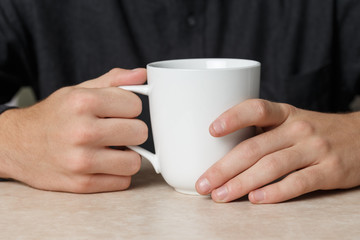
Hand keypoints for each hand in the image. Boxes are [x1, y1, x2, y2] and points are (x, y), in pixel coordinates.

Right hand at [0, 68, 147, 192]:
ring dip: (127, 156)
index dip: (130, 108)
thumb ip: (113, 81)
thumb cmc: (54, 116)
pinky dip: (118, 174)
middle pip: (140, 133)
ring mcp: (81, 161)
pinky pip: (123, 181)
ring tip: (113, 149)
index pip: (136, 105)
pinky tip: (104, 164)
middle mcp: (82, 131)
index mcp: (83, 102)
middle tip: (117, 131)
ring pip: (134, 162)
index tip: (119, 111)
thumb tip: (142, 75)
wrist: (16, 145)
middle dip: (131, 131)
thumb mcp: (79, 91)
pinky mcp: (82, 184)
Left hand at [196, 99, 359, 202]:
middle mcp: (297, 129)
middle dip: (224, 168)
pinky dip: (275, 192)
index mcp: (284, 114)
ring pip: (271, 167)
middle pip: (254, 147)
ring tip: (221, 196)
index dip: (233, 118)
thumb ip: (263, 132)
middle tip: (204, 184)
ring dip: (242, 183)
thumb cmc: (314, 132)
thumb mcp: (291, 121)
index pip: (256, 108)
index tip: (211, 130)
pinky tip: (255, 200)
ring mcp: (314, 149)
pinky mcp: (329, 171)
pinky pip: (298, 183)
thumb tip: (221, 150)